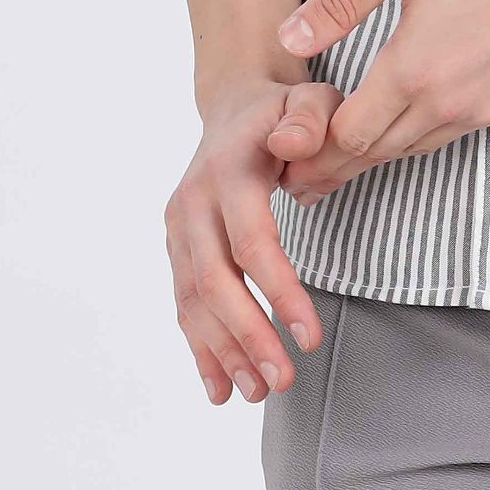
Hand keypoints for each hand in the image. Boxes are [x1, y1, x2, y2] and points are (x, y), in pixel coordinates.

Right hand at [165, 70, 342, 404]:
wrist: (235, 106)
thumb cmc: (284, 110)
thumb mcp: (312, 98)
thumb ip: (313, 117)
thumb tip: (292, 145)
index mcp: (228, 169)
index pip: (251, 241)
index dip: (278, 292)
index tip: (308, 336)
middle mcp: (194, 201)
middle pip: (214, 281)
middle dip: (248, 336)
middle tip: (283, 381)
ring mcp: (179, 226)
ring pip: (193, 300)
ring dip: (224, 352)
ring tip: (260, 391)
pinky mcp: (177, 247)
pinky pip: (183, 303)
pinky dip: (200, 348)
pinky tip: (220, 387)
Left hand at [269, 0, 489, 201]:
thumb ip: (341, 2)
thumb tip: (288, 40)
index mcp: (411, 70)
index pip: (349, 135)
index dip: (316, 149)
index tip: (291, 154)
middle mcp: (446, 104)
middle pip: (378, 153)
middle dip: (337, 165)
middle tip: (304, 177)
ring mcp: (483, 111)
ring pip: (416, 148)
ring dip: (380, 152)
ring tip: (348, 154)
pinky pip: (455, 133)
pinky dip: (424, 133)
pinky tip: (413, 117)